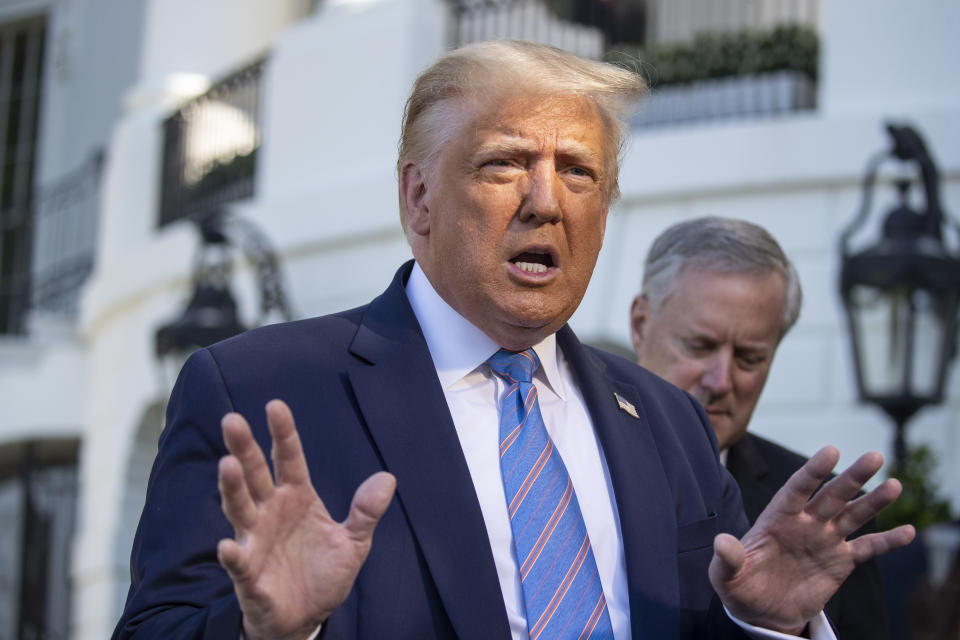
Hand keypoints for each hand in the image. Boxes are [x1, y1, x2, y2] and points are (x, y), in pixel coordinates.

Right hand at [216, 399, 395, 639]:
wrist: (306, 618)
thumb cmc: (323, 573)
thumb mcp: (353, 543)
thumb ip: (366, 512)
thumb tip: (388, 478)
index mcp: (297, 498)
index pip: (289, 459)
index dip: (283, 433)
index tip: (275, 405)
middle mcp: (271, 512)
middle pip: (255, 475)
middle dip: (244, 448)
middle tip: (232, 421)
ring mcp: (256, 540)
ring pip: (240, 509)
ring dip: (232, 488)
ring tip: (227, 465)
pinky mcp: (249, 574)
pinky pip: (238, 562)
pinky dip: (232, 555)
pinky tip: (227, 545)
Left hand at [709, 446, 914, 634]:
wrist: (761, 610)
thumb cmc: (739, 586)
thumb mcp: (726, 576)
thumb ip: (727, 558)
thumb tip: (721, 542)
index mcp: (777, 519)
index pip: (797, 489)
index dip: (813, 471)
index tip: (831, 451)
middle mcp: (805, 523)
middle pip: (831, 496)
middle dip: (852, 477)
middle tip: (874, 456)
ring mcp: (824, 539)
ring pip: (852, 515)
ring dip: (873, 501)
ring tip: (894, 485)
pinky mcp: (840, 561)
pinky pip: (867, 548)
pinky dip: (887, 541)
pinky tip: (909, 532)